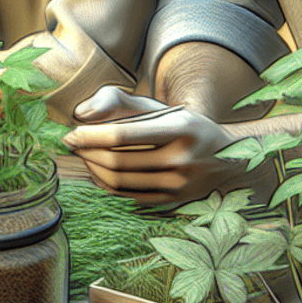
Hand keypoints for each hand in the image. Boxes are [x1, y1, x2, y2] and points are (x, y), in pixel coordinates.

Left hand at [63, 86, 240, 205]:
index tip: (72, 132)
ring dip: (92, 168)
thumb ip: (118, 102)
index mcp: (179, 129)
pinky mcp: (173, 200)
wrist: (230, 157)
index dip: (90, 135)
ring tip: (82, 156)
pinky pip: (129, 196)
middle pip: (117, 161)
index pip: (123, 135)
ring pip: (120, 181)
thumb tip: (82, 113)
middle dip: (86, 152)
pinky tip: (96, 171)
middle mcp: (181, 159)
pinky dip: (106, 184)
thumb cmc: (184, 125)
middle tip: (71, 143)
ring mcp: (179, 184)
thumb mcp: (159, 107)